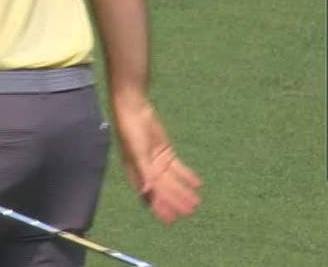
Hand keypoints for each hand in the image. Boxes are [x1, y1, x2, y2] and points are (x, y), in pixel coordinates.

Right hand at [111, 97, 201, 223]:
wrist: (133, 109)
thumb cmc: (130, 131)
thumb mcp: (137, 153)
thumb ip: (144, 173)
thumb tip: (147, 192)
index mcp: (136, 174)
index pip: (150, 196)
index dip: (160, 208)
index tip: (171, 219)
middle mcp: (147, 171)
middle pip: (164, 190)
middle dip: (176, 201)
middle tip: (190, 211)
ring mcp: (157, 162)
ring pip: (173, 181)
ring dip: (184, 190)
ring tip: (197, 201)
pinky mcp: (165, 152)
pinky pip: (178, 168)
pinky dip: (187, 176)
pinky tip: (198, 183)